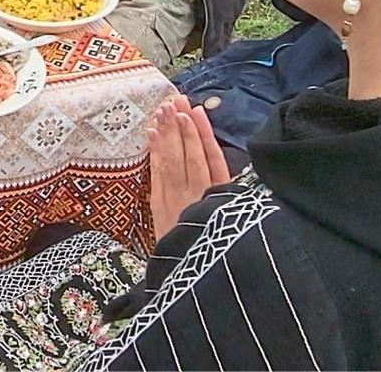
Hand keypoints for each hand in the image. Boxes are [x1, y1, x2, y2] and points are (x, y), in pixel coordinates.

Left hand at [148, 95, 230, 240]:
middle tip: (176, 100)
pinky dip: (154, 153)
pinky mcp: (160, 208)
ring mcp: (176, 202)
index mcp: (221, 199)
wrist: (192, 280)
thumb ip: (226, 191)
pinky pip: (157, 175)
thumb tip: (216, 155)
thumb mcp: (229, 218)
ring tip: (163, 109)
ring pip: (172, 162)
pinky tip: (151, 133)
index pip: (213, 161)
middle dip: (182, 127)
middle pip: (190, 156)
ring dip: (167, 133)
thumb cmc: (214, 246)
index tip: (197, 113)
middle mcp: (199, 198)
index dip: (204, 135)